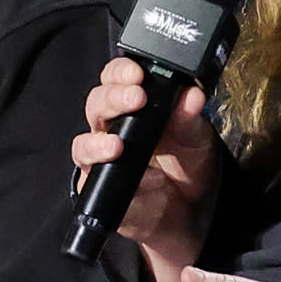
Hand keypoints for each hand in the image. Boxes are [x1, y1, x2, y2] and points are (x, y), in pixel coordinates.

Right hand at [71, 56, 220, 281]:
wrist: (192, 209)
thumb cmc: (187, 164)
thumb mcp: (197, 136)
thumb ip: (191, 116)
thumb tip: (192, 94)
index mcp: (133, 106)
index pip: (115, 79)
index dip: (120, 72)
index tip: (137, 73)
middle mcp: (112, 129)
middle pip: (95, 105)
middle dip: (112, 99)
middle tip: (135, 98)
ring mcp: (104, 161)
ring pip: (84, 145)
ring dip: (98, 144)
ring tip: (119, 146)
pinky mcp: (103, 191)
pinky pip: (97, 184)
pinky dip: (118, 181)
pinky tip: (146, 179)